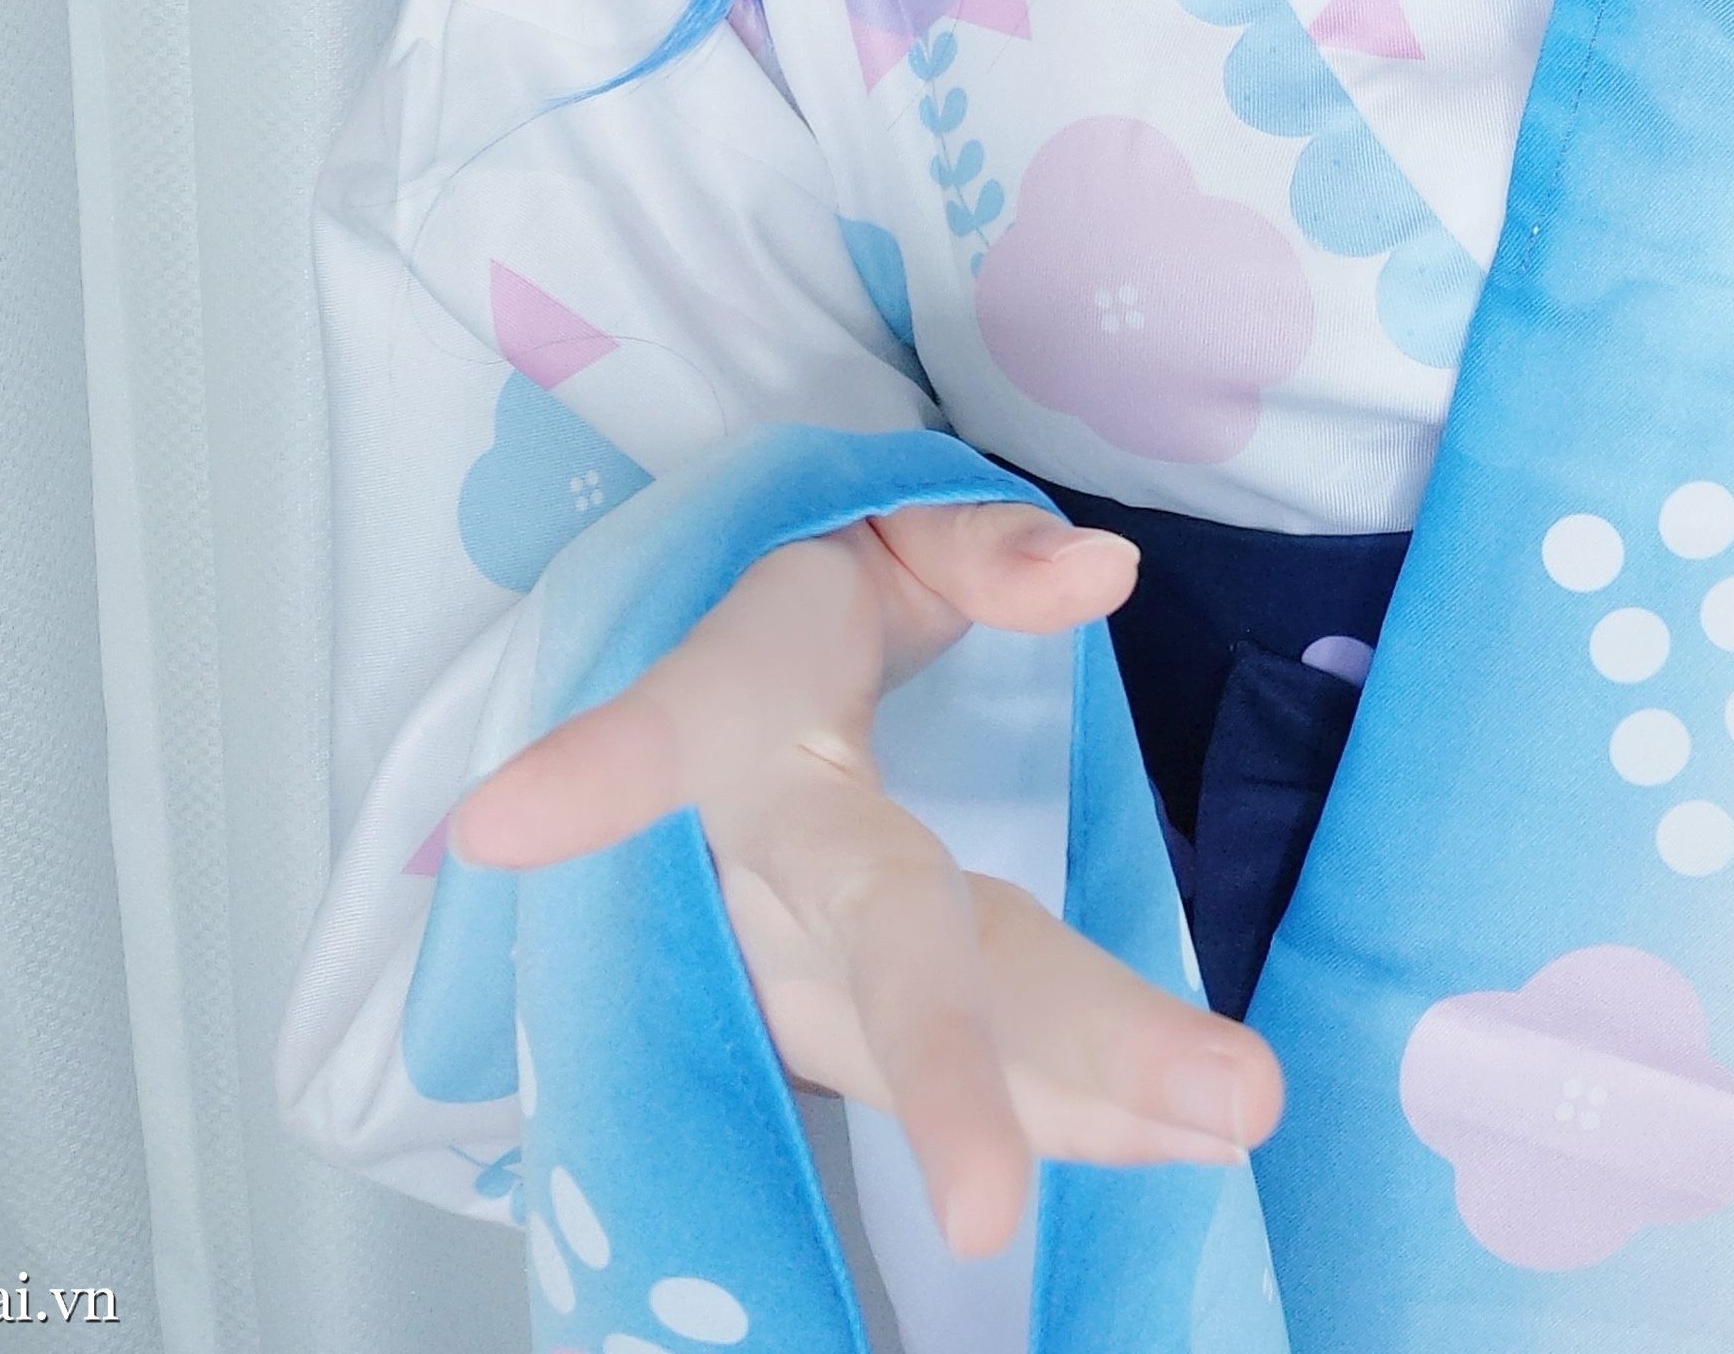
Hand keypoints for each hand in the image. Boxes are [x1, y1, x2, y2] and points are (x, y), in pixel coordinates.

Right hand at [446, 500, 1280, 1260]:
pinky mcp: (834, 1030)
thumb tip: (1102, 570)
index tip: (502, 825)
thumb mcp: (884, 530)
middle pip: (866, 939)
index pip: (655, 732)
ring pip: (926, 1042)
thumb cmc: (815, 603)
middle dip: (949, 1065)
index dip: (592, 774)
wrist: (737, 694)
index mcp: (738, 711)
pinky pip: (971, 1074)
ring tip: (1230, 1121)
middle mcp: (749, 864)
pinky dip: (1086, 1109)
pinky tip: (1194, 1139)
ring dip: (1074, 1103)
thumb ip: (985, 547)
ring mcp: (784, 968)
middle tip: (994, 1203)